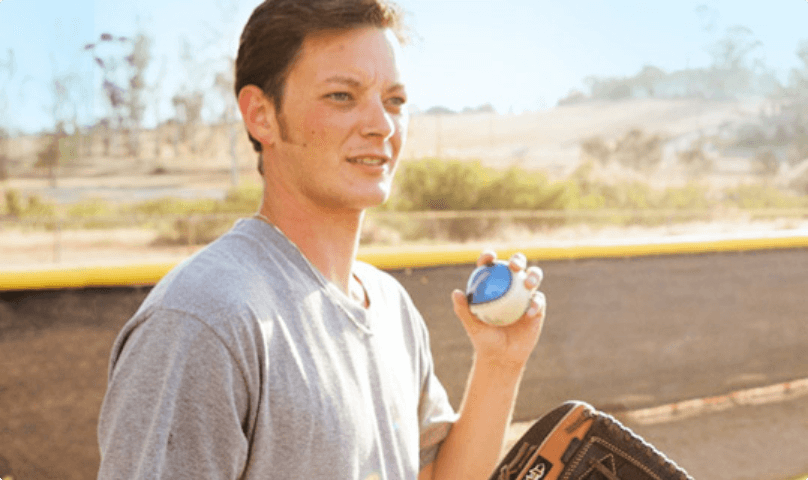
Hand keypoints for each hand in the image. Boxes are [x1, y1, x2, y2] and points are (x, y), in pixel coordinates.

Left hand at [451, 251, 545, 368]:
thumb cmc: (484, 339)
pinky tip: (530, 311)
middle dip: (518, 259)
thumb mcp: (472, 326)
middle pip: (517, 266)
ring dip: (533, 276)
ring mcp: (525, 295)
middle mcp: (510, 286)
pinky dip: (535, 304)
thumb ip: (463, 309)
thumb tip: (456, 293)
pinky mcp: (537, 307)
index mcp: (493, 285)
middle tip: (514, 266)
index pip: (491, 266)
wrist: (502, 356)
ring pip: (533, 278)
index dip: (489, 257)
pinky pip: (538, 301)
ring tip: (528, 283)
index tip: (489, 257)